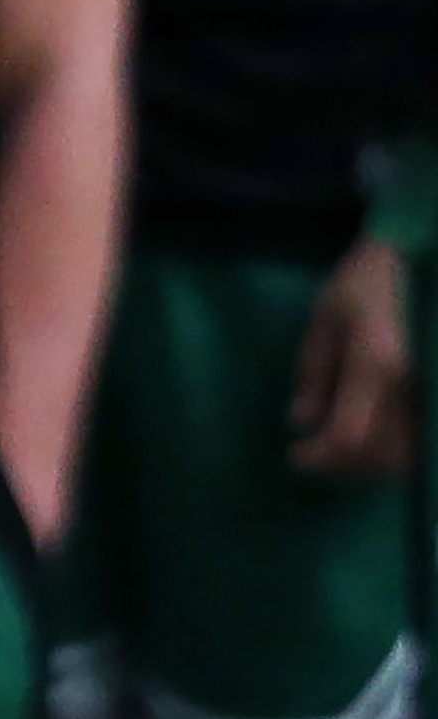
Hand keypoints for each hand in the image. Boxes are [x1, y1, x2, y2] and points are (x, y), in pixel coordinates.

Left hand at [291, 235, 416, 481]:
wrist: (419, 253)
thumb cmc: (366, 280)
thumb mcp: (325, 318)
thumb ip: (313, 372)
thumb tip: (303, 422)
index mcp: (377, 363)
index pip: (349, 436)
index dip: (319, 457)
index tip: (295, 453)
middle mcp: (412, 383)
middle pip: (381, 455)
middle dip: (342, 465)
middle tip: (315, 453)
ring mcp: (432, 388)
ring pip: (407, 453)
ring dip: (369, 464)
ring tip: (340, 448)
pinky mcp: (435, 390)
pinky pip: (422, 439)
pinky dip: (394, 452)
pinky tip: (370, 440)